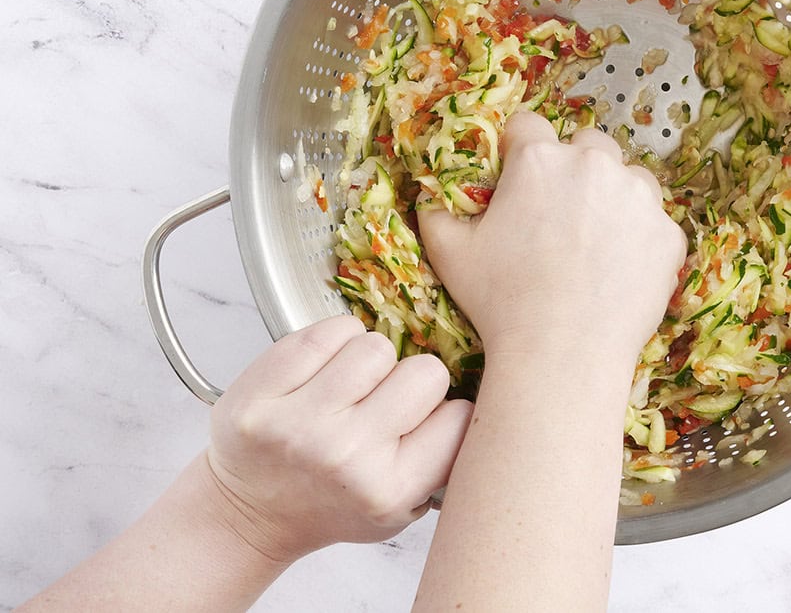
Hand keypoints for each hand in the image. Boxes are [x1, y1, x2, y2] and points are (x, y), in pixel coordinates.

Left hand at [206, 315, 471, 562]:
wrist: (249, 513)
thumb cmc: (333, 502)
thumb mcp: (403, 506)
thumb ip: (444, 458)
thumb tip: (486, 391)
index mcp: (390, 490)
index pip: (462, 416)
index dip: (447, 412)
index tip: (426, 422)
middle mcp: (347, 457)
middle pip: (426, 372)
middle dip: (411, 381)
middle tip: (385, 402)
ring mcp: (299, 423)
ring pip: (377, 345)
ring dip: (370, 360)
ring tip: (350, 387)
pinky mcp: (261, 393)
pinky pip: (329, 331)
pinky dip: (333, 342)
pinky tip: (323, 371)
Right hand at [417, 112, 686, 366]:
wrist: (563, 354)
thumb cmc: (500, 302)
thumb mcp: (449, 254)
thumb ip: (435, 213)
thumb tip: (428, 196)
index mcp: (538, 160)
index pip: (527, 125)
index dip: (519, 149)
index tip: (518, 176)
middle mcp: (593, 164)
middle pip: (586, 144)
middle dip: (574, 167)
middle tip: (560, 213)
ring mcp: (638, 197)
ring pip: (628, 177)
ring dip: (613, 196)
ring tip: (594, 240)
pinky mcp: (667, 233)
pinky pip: (655, 221)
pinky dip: (640, 237)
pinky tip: (618, 269)